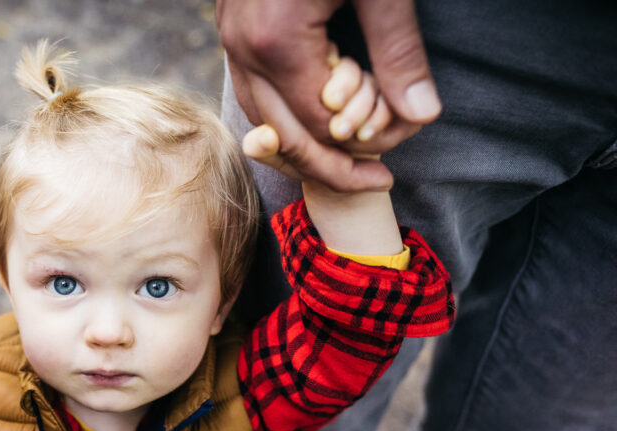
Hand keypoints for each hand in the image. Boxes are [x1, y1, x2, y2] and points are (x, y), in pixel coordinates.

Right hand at [217, 0, 440, 190]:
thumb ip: (399, 51)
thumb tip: (423, 115)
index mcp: (277, 41)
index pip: (319, 128)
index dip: (361, 152)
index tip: (397, 159)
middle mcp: (242, 47)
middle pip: (284, 136)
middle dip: (332, 166)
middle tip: (378, 181)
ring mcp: (230, 37)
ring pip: (262, 117)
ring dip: (305, 145)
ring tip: (349, 160)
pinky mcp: (232, 26)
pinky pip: (254, 88)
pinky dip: (286, 112)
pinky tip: (318, 117)